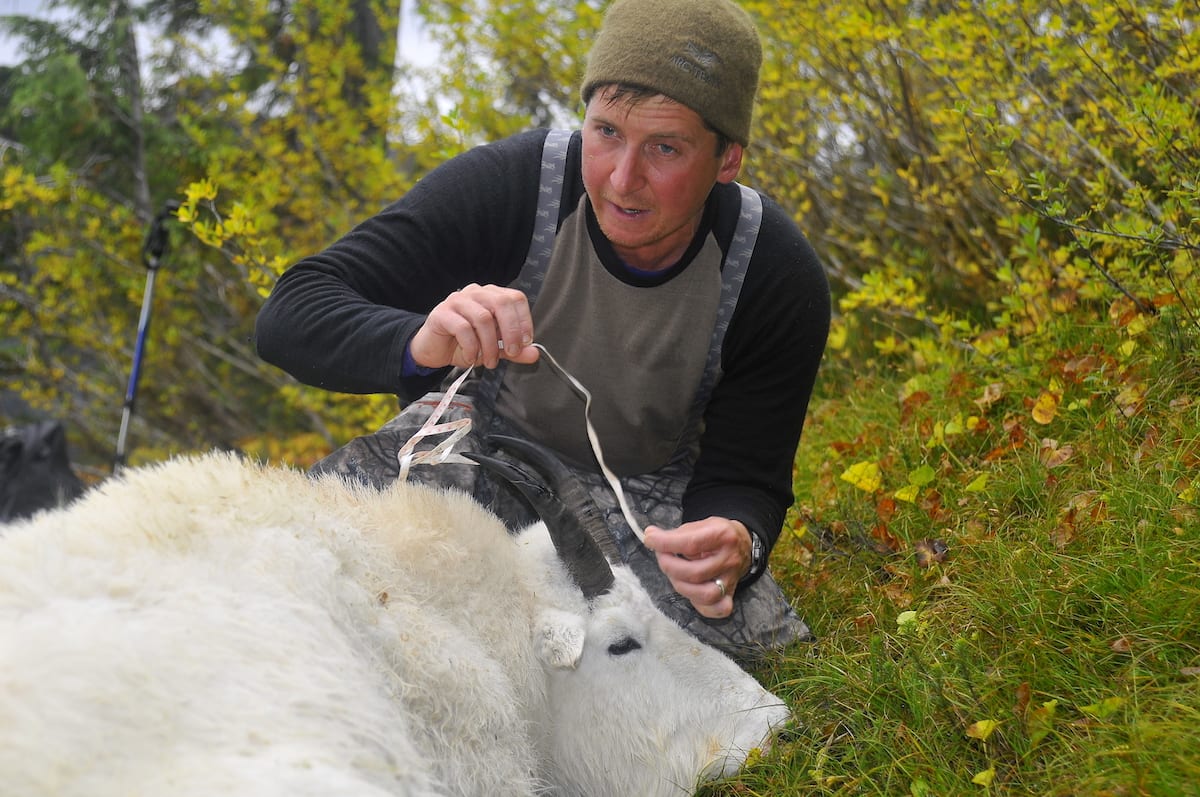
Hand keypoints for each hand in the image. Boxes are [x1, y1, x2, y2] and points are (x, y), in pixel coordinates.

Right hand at [409, 283, 539, 369]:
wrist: (433, 350)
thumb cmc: (464, 344)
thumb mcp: (494, 348)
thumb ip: (514, 350)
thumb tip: (535, 353)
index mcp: (491, 296)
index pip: (515, 298)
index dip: (524, 319)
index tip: (526, 342)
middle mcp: (475, 293)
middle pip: (501, 303)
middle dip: (511, 331)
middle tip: (511, 353)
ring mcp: (457, 300)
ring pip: (483, 318)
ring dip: (490, 345)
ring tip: (490, 362)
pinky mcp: (441, 313)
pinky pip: (463, 328)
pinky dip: (471, 347)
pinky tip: (472, 358)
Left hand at [643, 517, 752, 618]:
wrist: (742, 544)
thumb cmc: (715, 534)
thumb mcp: (699, 524)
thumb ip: (677, 533)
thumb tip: (651, 538)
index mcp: (723, 536)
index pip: (691, 543)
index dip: (665, 543)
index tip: (650, 539)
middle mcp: (729, 559)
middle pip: (695, 572)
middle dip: (669, 566)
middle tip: (662, 556)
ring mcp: (731, 579)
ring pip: (705, 594)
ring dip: (681, 585)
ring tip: (674, 573)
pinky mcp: (730, 594)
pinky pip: (717, 609)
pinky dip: (700, 605)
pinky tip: (691, 591)